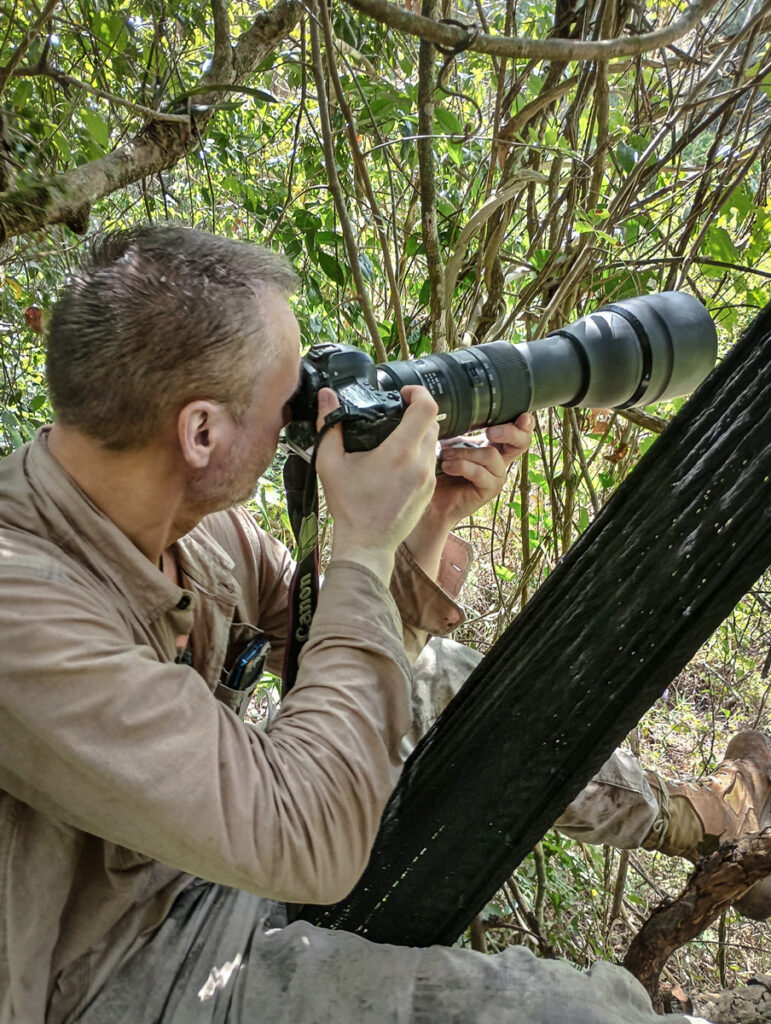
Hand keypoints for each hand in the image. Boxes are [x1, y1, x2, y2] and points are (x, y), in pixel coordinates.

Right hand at [314, 386, 439, 581]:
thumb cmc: (348, 506)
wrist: (367, 545)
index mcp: (400, 452)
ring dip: (418, 435)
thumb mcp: (329, 464)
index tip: (404, 393)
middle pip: (433, 423)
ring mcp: (428, 479)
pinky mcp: (429, 492)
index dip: (419, 392)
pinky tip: (397, 465)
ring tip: (394, 440)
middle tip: (396, 415)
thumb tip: (327, 396)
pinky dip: (418, 456)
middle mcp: (421, 463)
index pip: (427, 408)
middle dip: (417, 414)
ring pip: (433, 444)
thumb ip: (329, 426)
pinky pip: (430, 463)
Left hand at [431, 412, 535, 529]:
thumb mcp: (449, 442)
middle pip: (522, 442)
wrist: (431, 501)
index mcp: (494, 445)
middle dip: (510, 432)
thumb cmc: (439, 470)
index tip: (520, 415)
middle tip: (490, 431)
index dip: (525, 422)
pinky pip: (479, 472)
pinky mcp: (489, 490)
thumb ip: (457, 427)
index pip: (519, 430)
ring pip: (491, 455)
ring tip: (444, 456)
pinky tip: (446, 466)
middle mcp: (500, 460)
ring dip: (465, 452)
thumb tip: (453, 405)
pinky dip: (461, 466)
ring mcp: (496, 476)